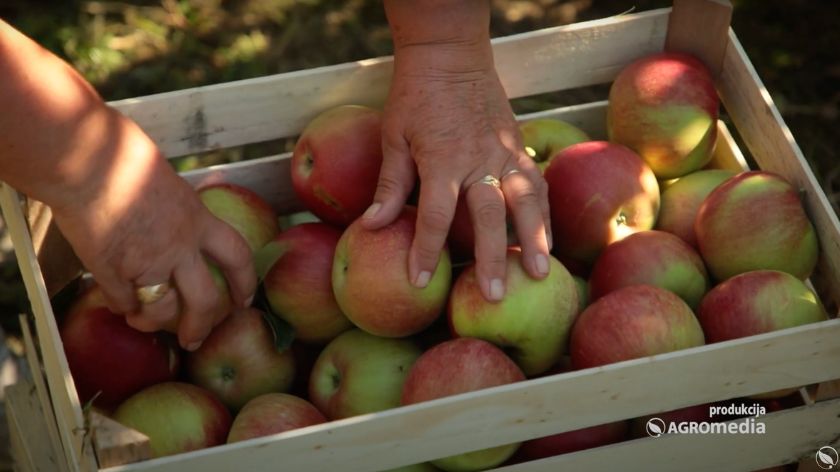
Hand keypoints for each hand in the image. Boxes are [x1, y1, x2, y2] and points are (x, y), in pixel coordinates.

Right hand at [0, 19, 254, 349]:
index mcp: (197, 218)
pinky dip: (122, 307)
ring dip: (154, 322)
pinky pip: (123, 302)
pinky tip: (119, 304)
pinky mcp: (111, 270)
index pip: (238, 256)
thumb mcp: (167, 178)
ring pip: (162, 311)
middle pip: (206, 300)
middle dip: (202, 326)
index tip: (244, 301)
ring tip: (145, 322)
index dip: (246, 283)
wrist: (84, 160)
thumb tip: (176, 206)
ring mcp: (145, 261)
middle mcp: (178, 245)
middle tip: (194, 339)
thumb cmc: (121, 153)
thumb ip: (177, 203)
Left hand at [361, 35, 551, 301]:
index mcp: (442, 159)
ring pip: (527, 201)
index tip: (420, 281)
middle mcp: (479, 160)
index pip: (434, 216)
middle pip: (490, 216)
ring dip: (536, 238)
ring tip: (541, 274)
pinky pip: (536, 185)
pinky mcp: (518, 147)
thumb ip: (390, 184)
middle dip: (493, 257)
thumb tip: (371, 226)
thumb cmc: (415, 97)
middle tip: (495, 294)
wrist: (451, 56)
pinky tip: (548, 239)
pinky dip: (545, 214)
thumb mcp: (393, 137)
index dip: (425, 251)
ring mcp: (504, 153)